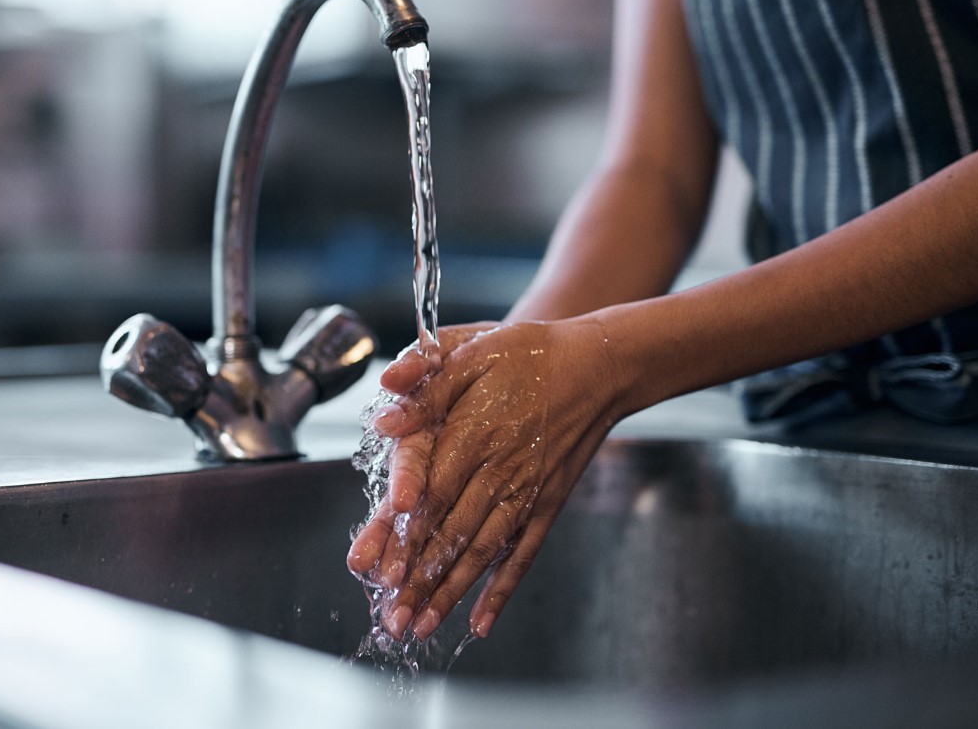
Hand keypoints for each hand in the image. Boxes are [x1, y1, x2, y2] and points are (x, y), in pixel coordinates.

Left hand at [346, 316, 621, 641]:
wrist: (598, 365)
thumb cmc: (531, 354)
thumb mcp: (475, 349)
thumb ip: (426, 382)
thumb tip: (385, 410)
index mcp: (474, 433)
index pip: (430, 493)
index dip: (404, 533)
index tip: (379, 568)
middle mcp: (500, 471)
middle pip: (451, 533)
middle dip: (418, 579)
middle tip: (391, 619)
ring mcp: (527, 492)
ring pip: (481, 552)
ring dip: (449, 593)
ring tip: (419, 628)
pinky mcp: (547, 504)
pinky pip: (522, 554)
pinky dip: (502, 589)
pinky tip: (480, 622)